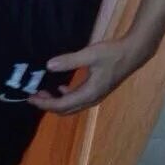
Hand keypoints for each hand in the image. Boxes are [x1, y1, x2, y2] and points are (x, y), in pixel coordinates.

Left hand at [27, 35, 154, 114]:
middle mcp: (92, 99)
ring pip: (72, 106)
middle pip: (66, 110)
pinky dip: (66, 97)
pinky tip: (61, 87)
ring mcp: (96, 96)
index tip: (31, 98)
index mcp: (89, 93)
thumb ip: (69, 60)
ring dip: (57, 102)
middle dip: (49, 105)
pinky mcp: (98, 90)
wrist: (133, 53)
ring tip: (44, 93)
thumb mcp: (89, 54)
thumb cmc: (112, 53)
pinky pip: (79, 99)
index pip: (62, 105)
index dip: (45, 104)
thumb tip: (49, 66)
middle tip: (34, 96)